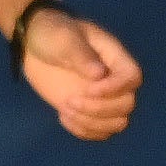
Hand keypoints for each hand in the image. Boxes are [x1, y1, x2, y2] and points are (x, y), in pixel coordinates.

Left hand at [19, 7, 141, 139]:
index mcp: (114, 57)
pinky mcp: (88, 110)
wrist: (33, 45)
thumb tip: (99, 74)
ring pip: (116, 122)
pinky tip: (63, 116)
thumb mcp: (64, 38)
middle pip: (127, 104)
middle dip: (99, 109)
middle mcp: (114, 80)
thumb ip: (82, 55)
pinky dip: (84, 131)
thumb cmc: (52, 34)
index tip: (89, 90)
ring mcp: (102, 98)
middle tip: (70, 101)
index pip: (132, 77)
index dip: (115, 89)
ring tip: (66, 110)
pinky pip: (100, 131)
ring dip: (92, 122)